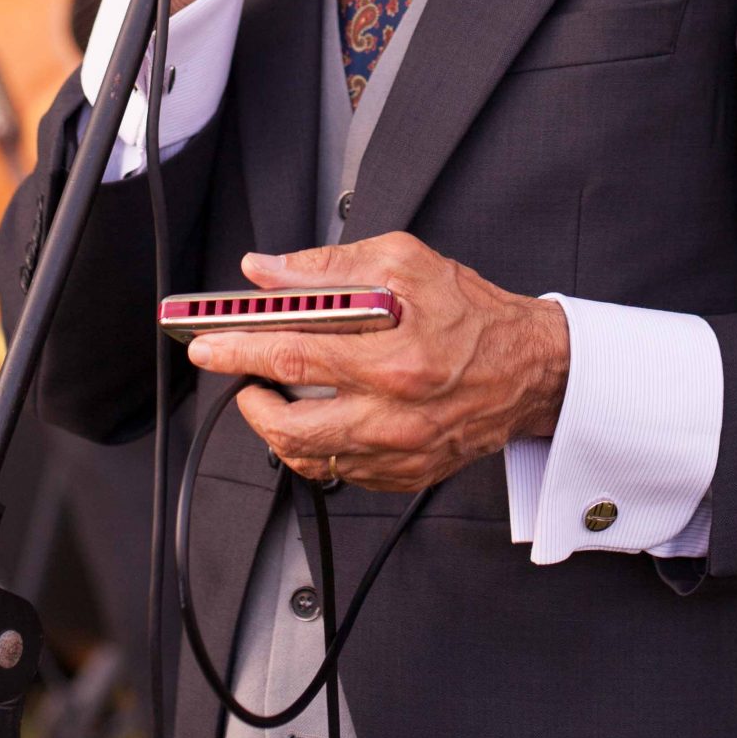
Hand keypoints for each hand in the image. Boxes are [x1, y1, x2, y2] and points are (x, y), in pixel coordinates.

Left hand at [186, 235, 570, 492]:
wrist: (530, 368)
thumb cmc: (473, 313)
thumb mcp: (405, 263)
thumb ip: (330, 267)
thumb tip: (269, 272)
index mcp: (394, 359)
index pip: (294, 355)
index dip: (240, 348)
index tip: (206, 341)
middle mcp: (394, 415)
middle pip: (290, 425)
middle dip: (249, 400)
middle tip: (239, 375)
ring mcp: (400, 453)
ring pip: (310, 457)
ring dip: (276, 427)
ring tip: (273, 396)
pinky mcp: (406, 474)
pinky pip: (340, 474)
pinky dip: (316, 448)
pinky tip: (317, 418)